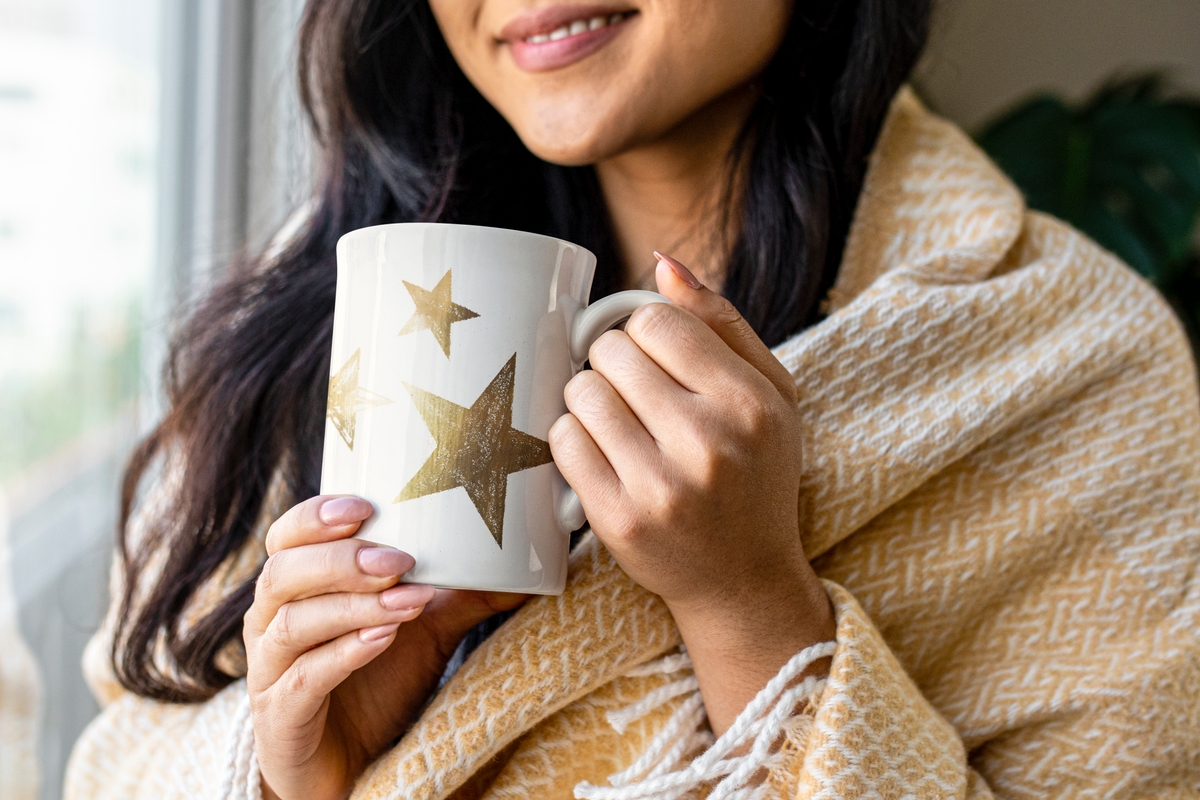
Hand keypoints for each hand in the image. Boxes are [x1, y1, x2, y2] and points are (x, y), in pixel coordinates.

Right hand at [244, 495, 525, 799]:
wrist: (351, 767)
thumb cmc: (378, 684)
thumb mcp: (425, 631)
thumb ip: (461, 594)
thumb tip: (523, 562)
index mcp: (295, 588)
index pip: (285, 537)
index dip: (315, 517)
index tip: (363, 506)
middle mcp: (270, 623)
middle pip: (283, 574)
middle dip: (342, 560)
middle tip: (399, 559)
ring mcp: (269, 672)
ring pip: (294, 623)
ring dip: (354, 606)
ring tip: (408, 600)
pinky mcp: (280, 719)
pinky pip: (302, 679)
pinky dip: (343, 655)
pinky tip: (383, 640)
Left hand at [548, 254, 834, 732]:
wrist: (745, 580)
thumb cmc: (757, 474)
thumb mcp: (771, 395)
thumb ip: (722, 322)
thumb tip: (662, 262)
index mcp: (748, 403)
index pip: (657, 321)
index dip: (644, 331)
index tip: (652, 355)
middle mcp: (707, 443)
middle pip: (611, 351)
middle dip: (613, 362)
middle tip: (632, 391)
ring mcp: (660, 486)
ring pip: (580, 392)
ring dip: (589, 398)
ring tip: (617, 421)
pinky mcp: (618, 521)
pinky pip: (563, 442)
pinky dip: (573, 438)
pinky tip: (601, 451)